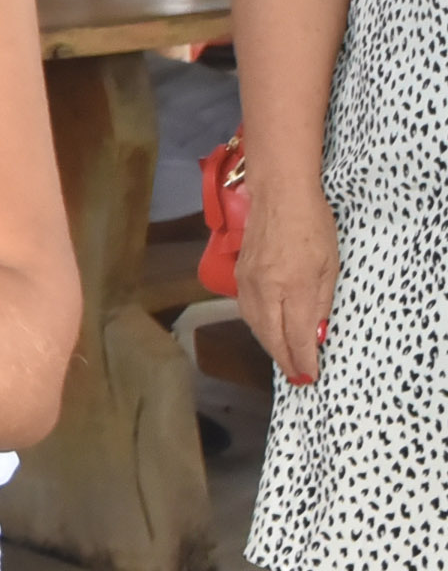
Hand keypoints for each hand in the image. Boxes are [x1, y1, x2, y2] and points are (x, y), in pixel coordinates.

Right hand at [236, 183, 337, 385]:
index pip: (295, 336)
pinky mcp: (239, 275)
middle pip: (270, 337)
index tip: (310, 376)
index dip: (303, 360)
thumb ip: (321, 302)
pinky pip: (248, 310)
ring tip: (285, 359)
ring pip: (255, 326)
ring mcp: (248, 282)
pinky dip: (259, 327)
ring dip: (270, 346)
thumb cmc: (312, 224)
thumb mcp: (330, 266)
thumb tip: (315, 333)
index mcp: (292, 287)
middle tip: (297, 376)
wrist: (278, 195)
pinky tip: (268, 331)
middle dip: (285, 360)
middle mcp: (265, 290)